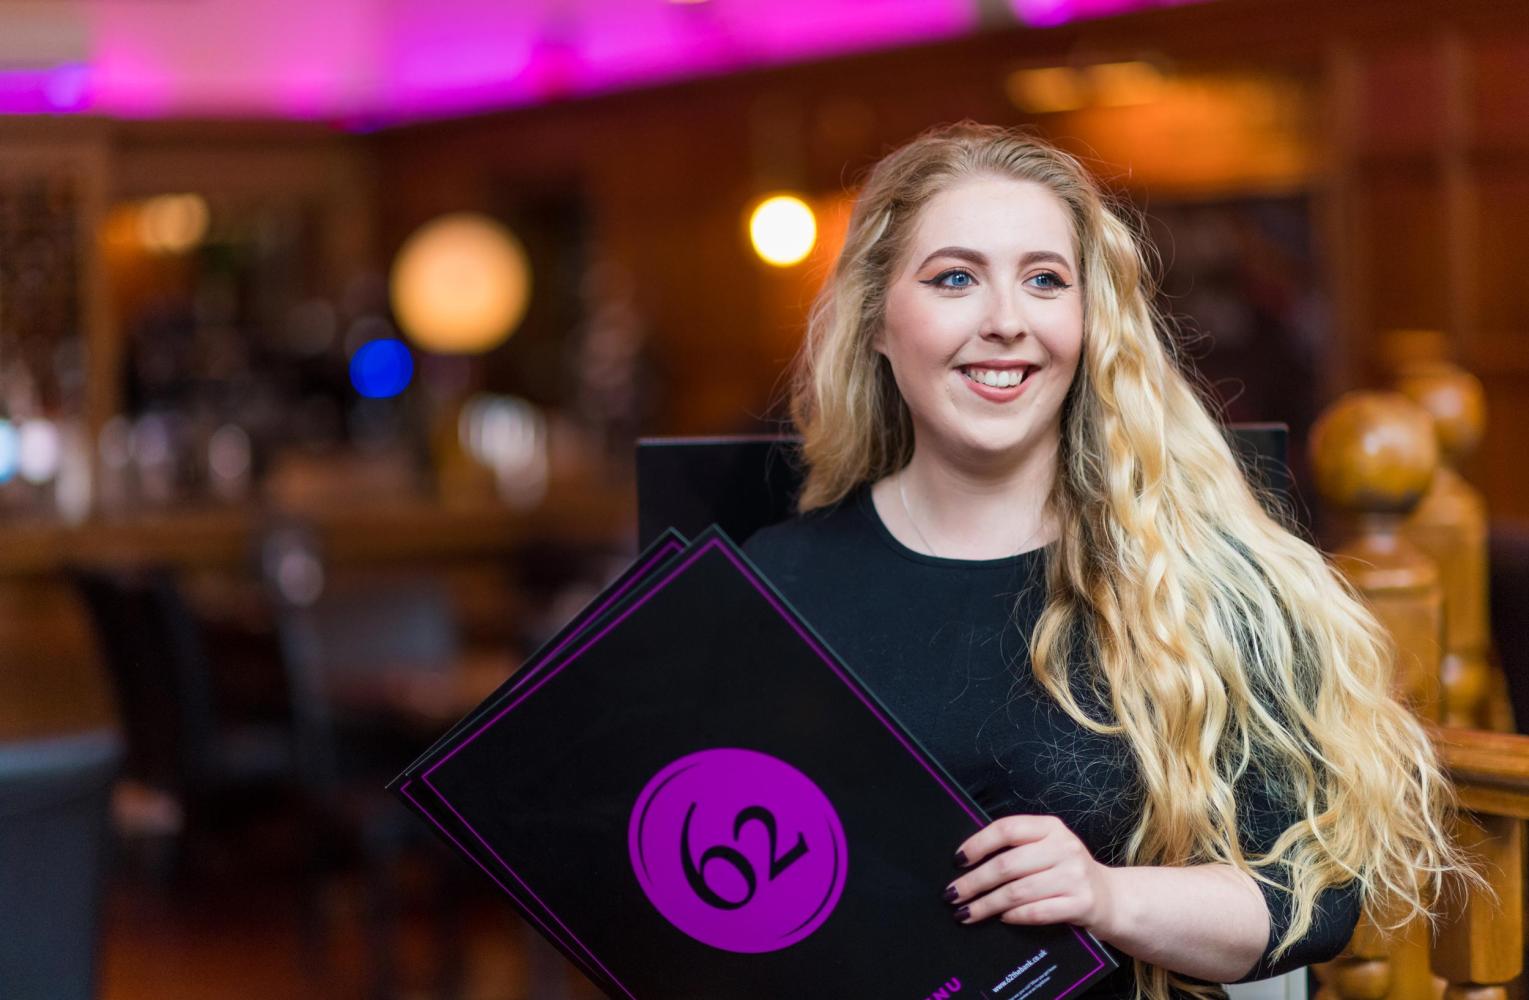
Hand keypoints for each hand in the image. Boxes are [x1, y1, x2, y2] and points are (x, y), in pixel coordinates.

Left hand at [945, 814, 1119, 935]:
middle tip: (953, 894)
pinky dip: (1014, 916)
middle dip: (974, 882)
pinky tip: (1000, 919)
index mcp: (1050, 827)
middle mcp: (1064, 848)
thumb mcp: (1047, 848)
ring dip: (987, 905)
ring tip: (966, 913)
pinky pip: (1037, 912)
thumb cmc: (1066, 872)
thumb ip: (1017, 848)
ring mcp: (1074, 876)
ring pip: (1018, 891)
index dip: (978, 844)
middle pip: (1007, 864)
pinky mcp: (1081, 904)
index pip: (1006, 829)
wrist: (1111, 898)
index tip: (958, 860)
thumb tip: (968, 861)